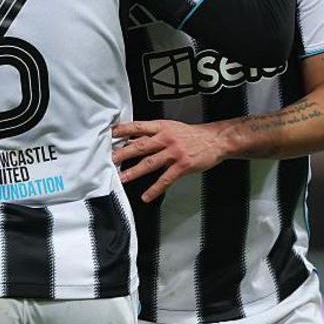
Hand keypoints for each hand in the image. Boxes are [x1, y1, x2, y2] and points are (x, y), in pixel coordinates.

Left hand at [111, 120, 228, 201]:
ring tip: (122, 179)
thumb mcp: (171, 128)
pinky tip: (146, 196)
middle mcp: (166, 138)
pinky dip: (155, 189)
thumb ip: (152, 134)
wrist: (214, 140)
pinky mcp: (182, 166)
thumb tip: (131, 140)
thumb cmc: (191, 135)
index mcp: (162, 127)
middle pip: (140, 146)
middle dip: (123, 153)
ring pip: (150, 163)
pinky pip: (166, 179)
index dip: (123, 130)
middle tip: (110, 159)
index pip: (138, 127)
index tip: (109, 134)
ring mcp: (174, 152)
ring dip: (134, 172)